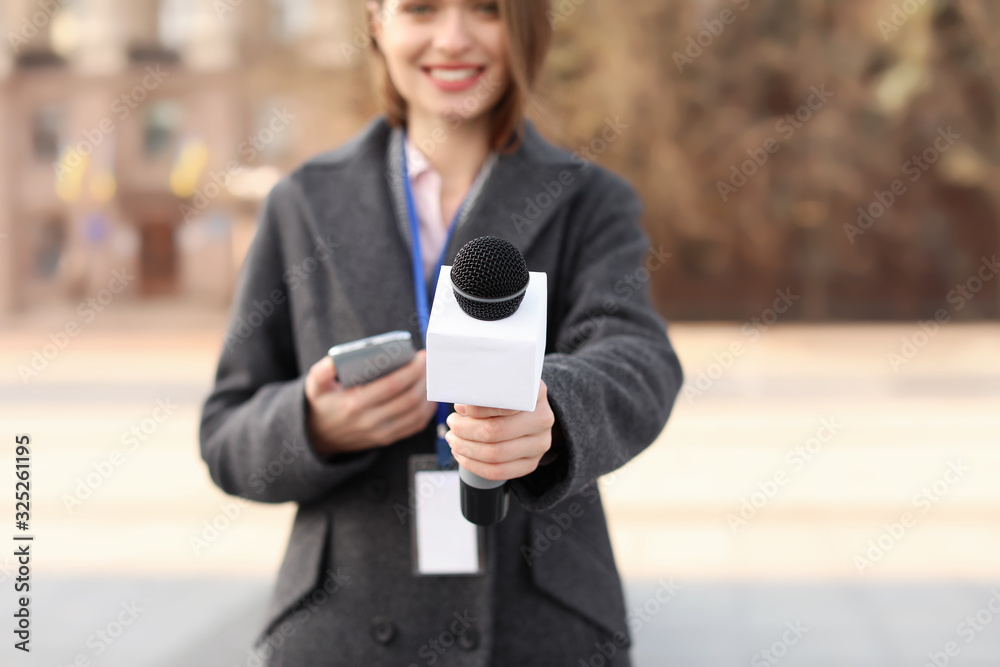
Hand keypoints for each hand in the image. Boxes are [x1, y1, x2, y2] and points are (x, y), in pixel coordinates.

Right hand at [305, 350, 437, 455]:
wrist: (319, 435)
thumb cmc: (323, 403)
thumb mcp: (315, 385)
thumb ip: (323, 370)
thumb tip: (336, 359)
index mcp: (354, 404)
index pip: (392, 385)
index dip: (411, 370)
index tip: (421, 356)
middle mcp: (370, 421)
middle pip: (409, 399)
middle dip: (424, 378)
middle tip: (429, 363)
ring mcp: (380, 433)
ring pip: (416, 413)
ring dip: (428, 392)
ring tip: (430, 375)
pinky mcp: (387, 438)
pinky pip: (415, 425)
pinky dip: (427, 409)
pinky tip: (428, 395)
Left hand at [444, 380, 555, 481]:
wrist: (529, 413)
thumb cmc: (507, 396)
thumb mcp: (500, 385)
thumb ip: (483, 390)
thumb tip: (461, 406)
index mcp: (535, 393)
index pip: (503, 404)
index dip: (477, 408)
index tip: (459, 407)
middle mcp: (543, 419)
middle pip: (495, 431)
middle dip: (464, 430)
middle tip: (452, 423)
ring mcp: (540, 444)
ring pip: (494, 454)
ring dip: (465, 448)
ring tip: (453, 439)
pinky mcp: (532, 463)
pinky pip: (498, 472)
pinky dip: (473, 465)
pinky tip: (461, 454)